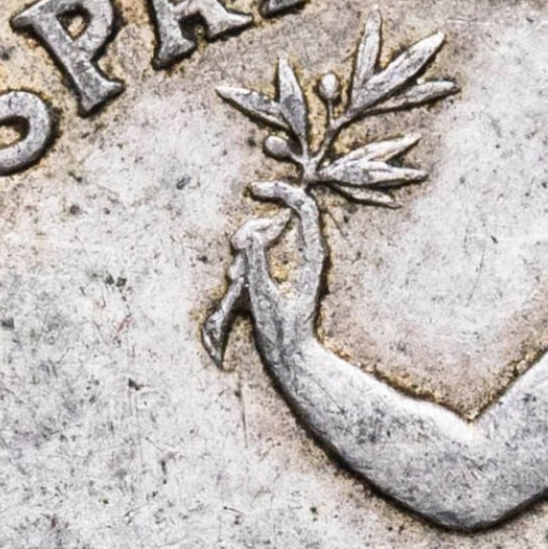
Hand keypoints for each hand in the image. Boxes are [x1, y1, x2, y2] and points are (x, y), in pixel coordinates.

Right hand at [231, 179, 326, 366]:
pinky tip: (237, 281)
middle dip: (251, 227)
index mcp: (311, 255)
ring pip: (262, 238)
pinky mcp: (277, 274)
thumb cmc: (282, 332)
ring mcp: (290, 264)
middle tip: (236, 246)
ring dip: (243, 251)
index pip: (304, 206)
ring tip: (237, 277)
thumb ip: (257, 263)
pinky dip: (243, 262)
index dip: (281, 191)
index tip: (255, 190)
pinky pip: (256, 254)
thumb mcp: (265, 296)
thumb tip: (248, 235)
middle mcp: (304, 255)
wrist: (290, 357)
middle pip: (277, 219)